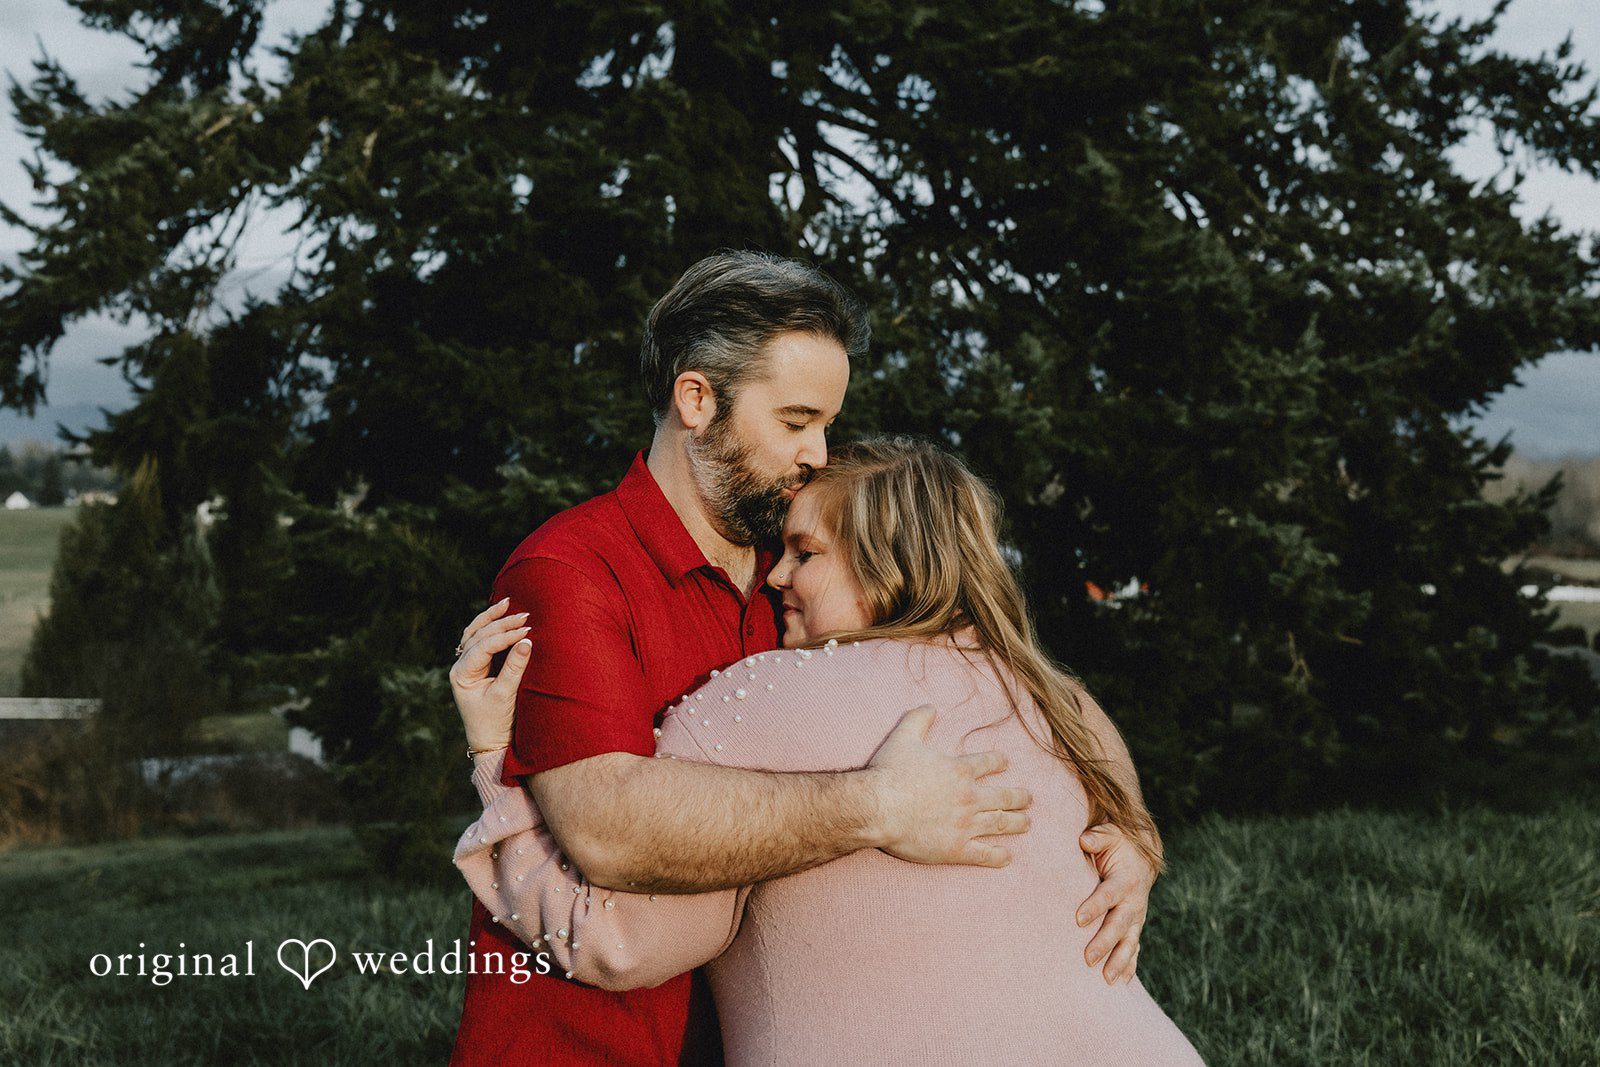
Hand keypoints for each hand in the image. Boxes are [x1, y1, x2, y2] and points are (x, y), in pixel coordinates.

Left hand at [448, 597, 531, 752]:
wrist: (492, 744)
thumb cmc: (496, 724)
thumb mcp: (506, 696)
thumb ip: (515, 667)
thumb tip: (527, 640)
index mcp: (461, 674)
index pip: (483, 647)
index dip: (505, 637)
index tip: (528, 631)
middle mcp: (460, 667)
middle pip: (477, 636)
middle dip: (501, 624)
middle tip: (525, 616)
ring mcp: (468, 665)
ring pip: (475, 634)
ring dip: (492, 619)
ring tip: (509, 604)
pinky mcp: (479, 667)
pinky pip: (482, 640)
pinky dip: (491, 627)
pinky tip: (502, 616)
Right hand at [865, 705, 1032, 866]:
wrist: (878, 807)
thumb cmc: (890, 773)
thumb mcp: (904, 737)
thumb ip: (919, 720)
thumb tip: (930, 706)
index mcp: (960, 770)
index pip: (990, 763)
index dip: (1000, 762)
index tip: (1006, 764)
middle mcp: (969, 796)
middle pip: (1004, 796)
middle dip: (1019, 797)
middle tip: (1028, 799)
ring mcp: (966, 824)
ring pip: (1001, 823)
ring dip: (1017, 823)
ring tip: (1026, 823)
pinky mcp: (956, 848)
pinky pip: (985, 854)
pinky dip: (999, 856)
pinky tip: (1008, 857)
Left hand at [1075, 823, 1156, 984]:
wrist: (1141, 857)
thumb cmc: (1118, 845)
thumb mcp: (1110, 835)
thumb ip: (1098, 837)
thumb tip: (1085, 840)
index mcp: (1126, 879)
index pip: (1108, 894)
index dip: (1095, 906)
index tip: (1078, 919)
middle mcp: (1134, 901)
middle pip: (1119, 925)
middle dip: (1105, 943)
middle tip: (1087, 958)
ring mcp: (1136, 917)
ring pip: (1129, 942)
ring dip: (1119, 962)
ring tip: (1107, 980)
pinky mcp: (1135, 927)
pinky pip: (1134, 949)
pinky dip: (1129, 967)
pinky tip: (1120, 984)